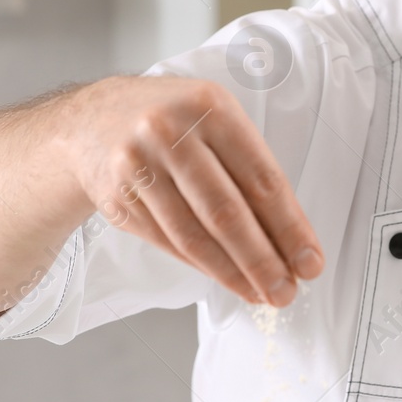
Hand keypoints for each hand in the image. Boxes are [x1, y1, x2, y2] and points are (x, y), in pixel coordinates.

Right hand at [58, 76, 323, 306]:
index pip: (261, 179)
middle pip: (226, 212)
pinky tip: (226, 278)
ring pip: (194, 236)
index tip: (310, 260)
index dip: (290, 227)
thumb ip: (249, 167)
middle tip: (287, 290)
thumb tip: (289, 237)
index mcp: (210, 107)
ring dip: (233, 273)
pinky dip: (202, 267)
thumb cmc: (171, 121)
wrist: (91, 120)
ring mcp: (139, 166)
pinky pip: (168, 243)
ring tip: (261, 293)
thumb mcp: (215, 119)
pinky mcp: (118, 198)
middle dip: (263, 260)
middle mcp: (170, 133)